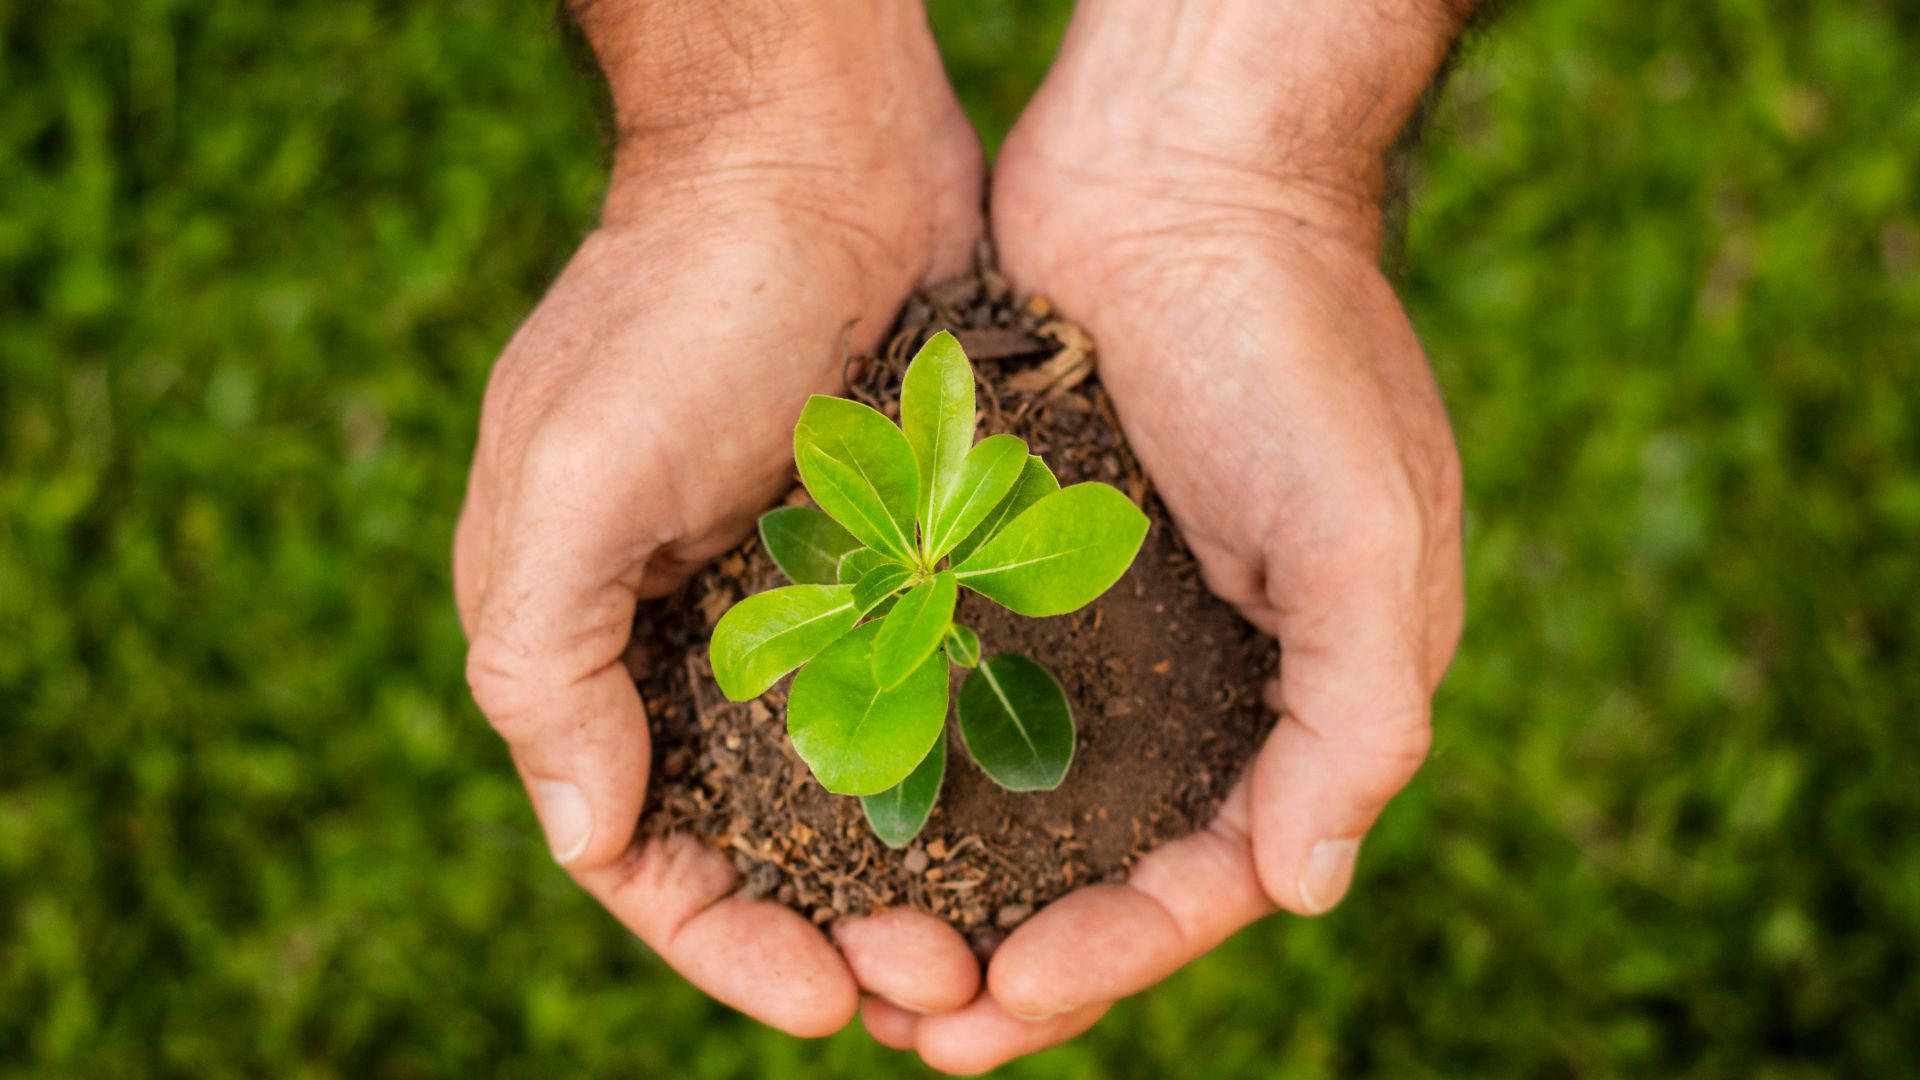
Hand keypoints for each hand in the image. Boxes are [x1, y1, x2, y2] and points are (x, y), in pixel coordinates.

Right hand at [453, 1, 987, 1035]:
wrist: (812, 157)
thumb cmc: (674, 308)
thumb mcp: (568, 479)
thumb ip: (544, 661)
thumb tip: (588, 837)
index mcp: (595, 645)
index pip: (646, 851)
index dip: (727, 943)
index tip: (828, 1003)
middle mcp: (699, 645)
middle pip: (763, 847)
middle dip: (839, 934)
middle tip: (943, 988)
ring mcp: (808, 607)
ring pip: (860, 796)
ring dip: (918, 880)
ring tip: (1000, 945)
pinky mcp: (902, 561)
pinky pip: (932, 702)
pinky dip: (969, 776)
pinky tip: (1039, 827)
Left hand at [864, 1, 1468, 1068]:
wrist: (1178, 174)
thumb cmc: (1291, 344)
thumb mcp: (1369, 536)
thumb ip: (1358, 717)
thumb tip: (1302, 891)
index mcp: (1306, 696)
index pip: (1216, 876)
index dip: (1117, 956)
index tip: (1002, 997)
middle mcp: (1207, 682)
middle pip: (1111, 869)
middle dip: (1021, 960)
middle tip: (914, 1027)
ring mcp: (1108, 628)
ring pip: (1027, 805)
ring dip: (954, 888)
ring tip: (855, 959)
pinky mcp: (1017, 568)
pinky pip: (965, 698)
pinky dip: (915, 768)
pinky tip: (834, 816)